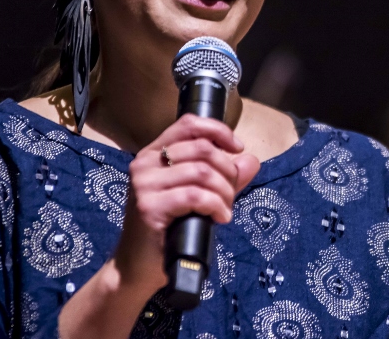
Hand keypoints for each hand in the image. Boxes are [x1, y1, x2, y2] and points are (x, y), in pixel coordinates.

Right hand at [114, 114, 258, 294]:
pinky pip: (194, 196)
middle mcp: (145, 162)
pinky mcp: (149, 207)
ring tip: (225, 208)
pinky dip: (216, 205)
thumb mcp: (198, 195)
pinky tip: (220, 217)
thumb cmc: (168, 227)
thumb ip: (223, 176)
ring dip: (224, 191)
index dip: (218, 130)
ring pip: (201, 172)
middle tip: (231, 193)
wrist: (137, 265)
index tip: (237, 148)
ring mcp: (144, 184)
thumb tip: (251, 160)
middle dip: (227, 170)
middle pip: (201, 148)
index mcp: (153, 152)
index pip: (188, 124)